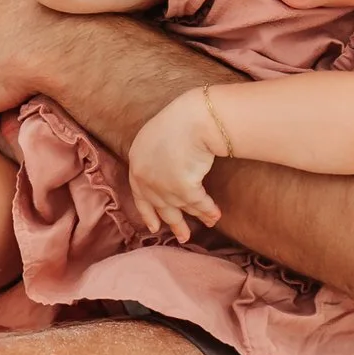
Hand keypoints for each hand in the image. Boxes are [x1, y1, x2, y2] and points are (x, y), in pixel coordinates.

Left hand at [125, 89, 225, 242]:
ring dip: (197, 217)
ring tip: (208, 224)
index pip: (139, 193)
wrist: (194, 118)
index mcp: (136, 161)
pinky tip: (217, 215)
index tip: (154, 226)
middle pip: (160, 207)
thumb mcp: (157, 136)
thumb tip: (167, 170)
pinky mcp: (182, 190)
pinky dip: (209, 211)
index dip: (147, 212)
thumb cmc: (181, 119)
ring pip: (182, 207)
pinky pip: (199, 204)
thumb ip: (156, 157)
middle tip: (182, 236)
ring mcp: (162, 185)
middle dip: (174, 223)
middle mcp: (145, 177)